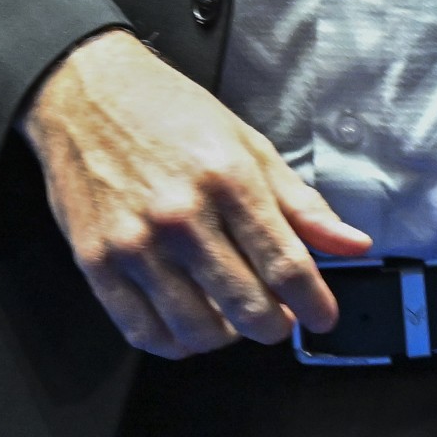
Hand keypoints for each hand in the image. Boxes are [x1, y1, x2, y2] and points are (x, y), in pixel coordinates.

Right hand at [17, 30, 371, 356]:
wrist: (84, 94)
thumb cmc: (168, 114)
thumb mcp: (247, 144)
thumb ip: (301, 202)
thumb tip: (352, 244)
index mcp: (228, 179)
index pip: (287, 266)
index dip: (314, 304)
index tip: (322, 316)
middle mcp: (182, 216)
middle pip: (247, 307)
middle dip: (274, 325)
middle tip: (277, 317)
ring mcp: (136, 244)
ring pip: (198, 330)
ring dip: (226, 336)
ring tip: (231, 317)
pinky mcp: (97, 262)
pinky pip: (143, 331)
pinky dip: (174, 342)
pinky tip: (187, 325)